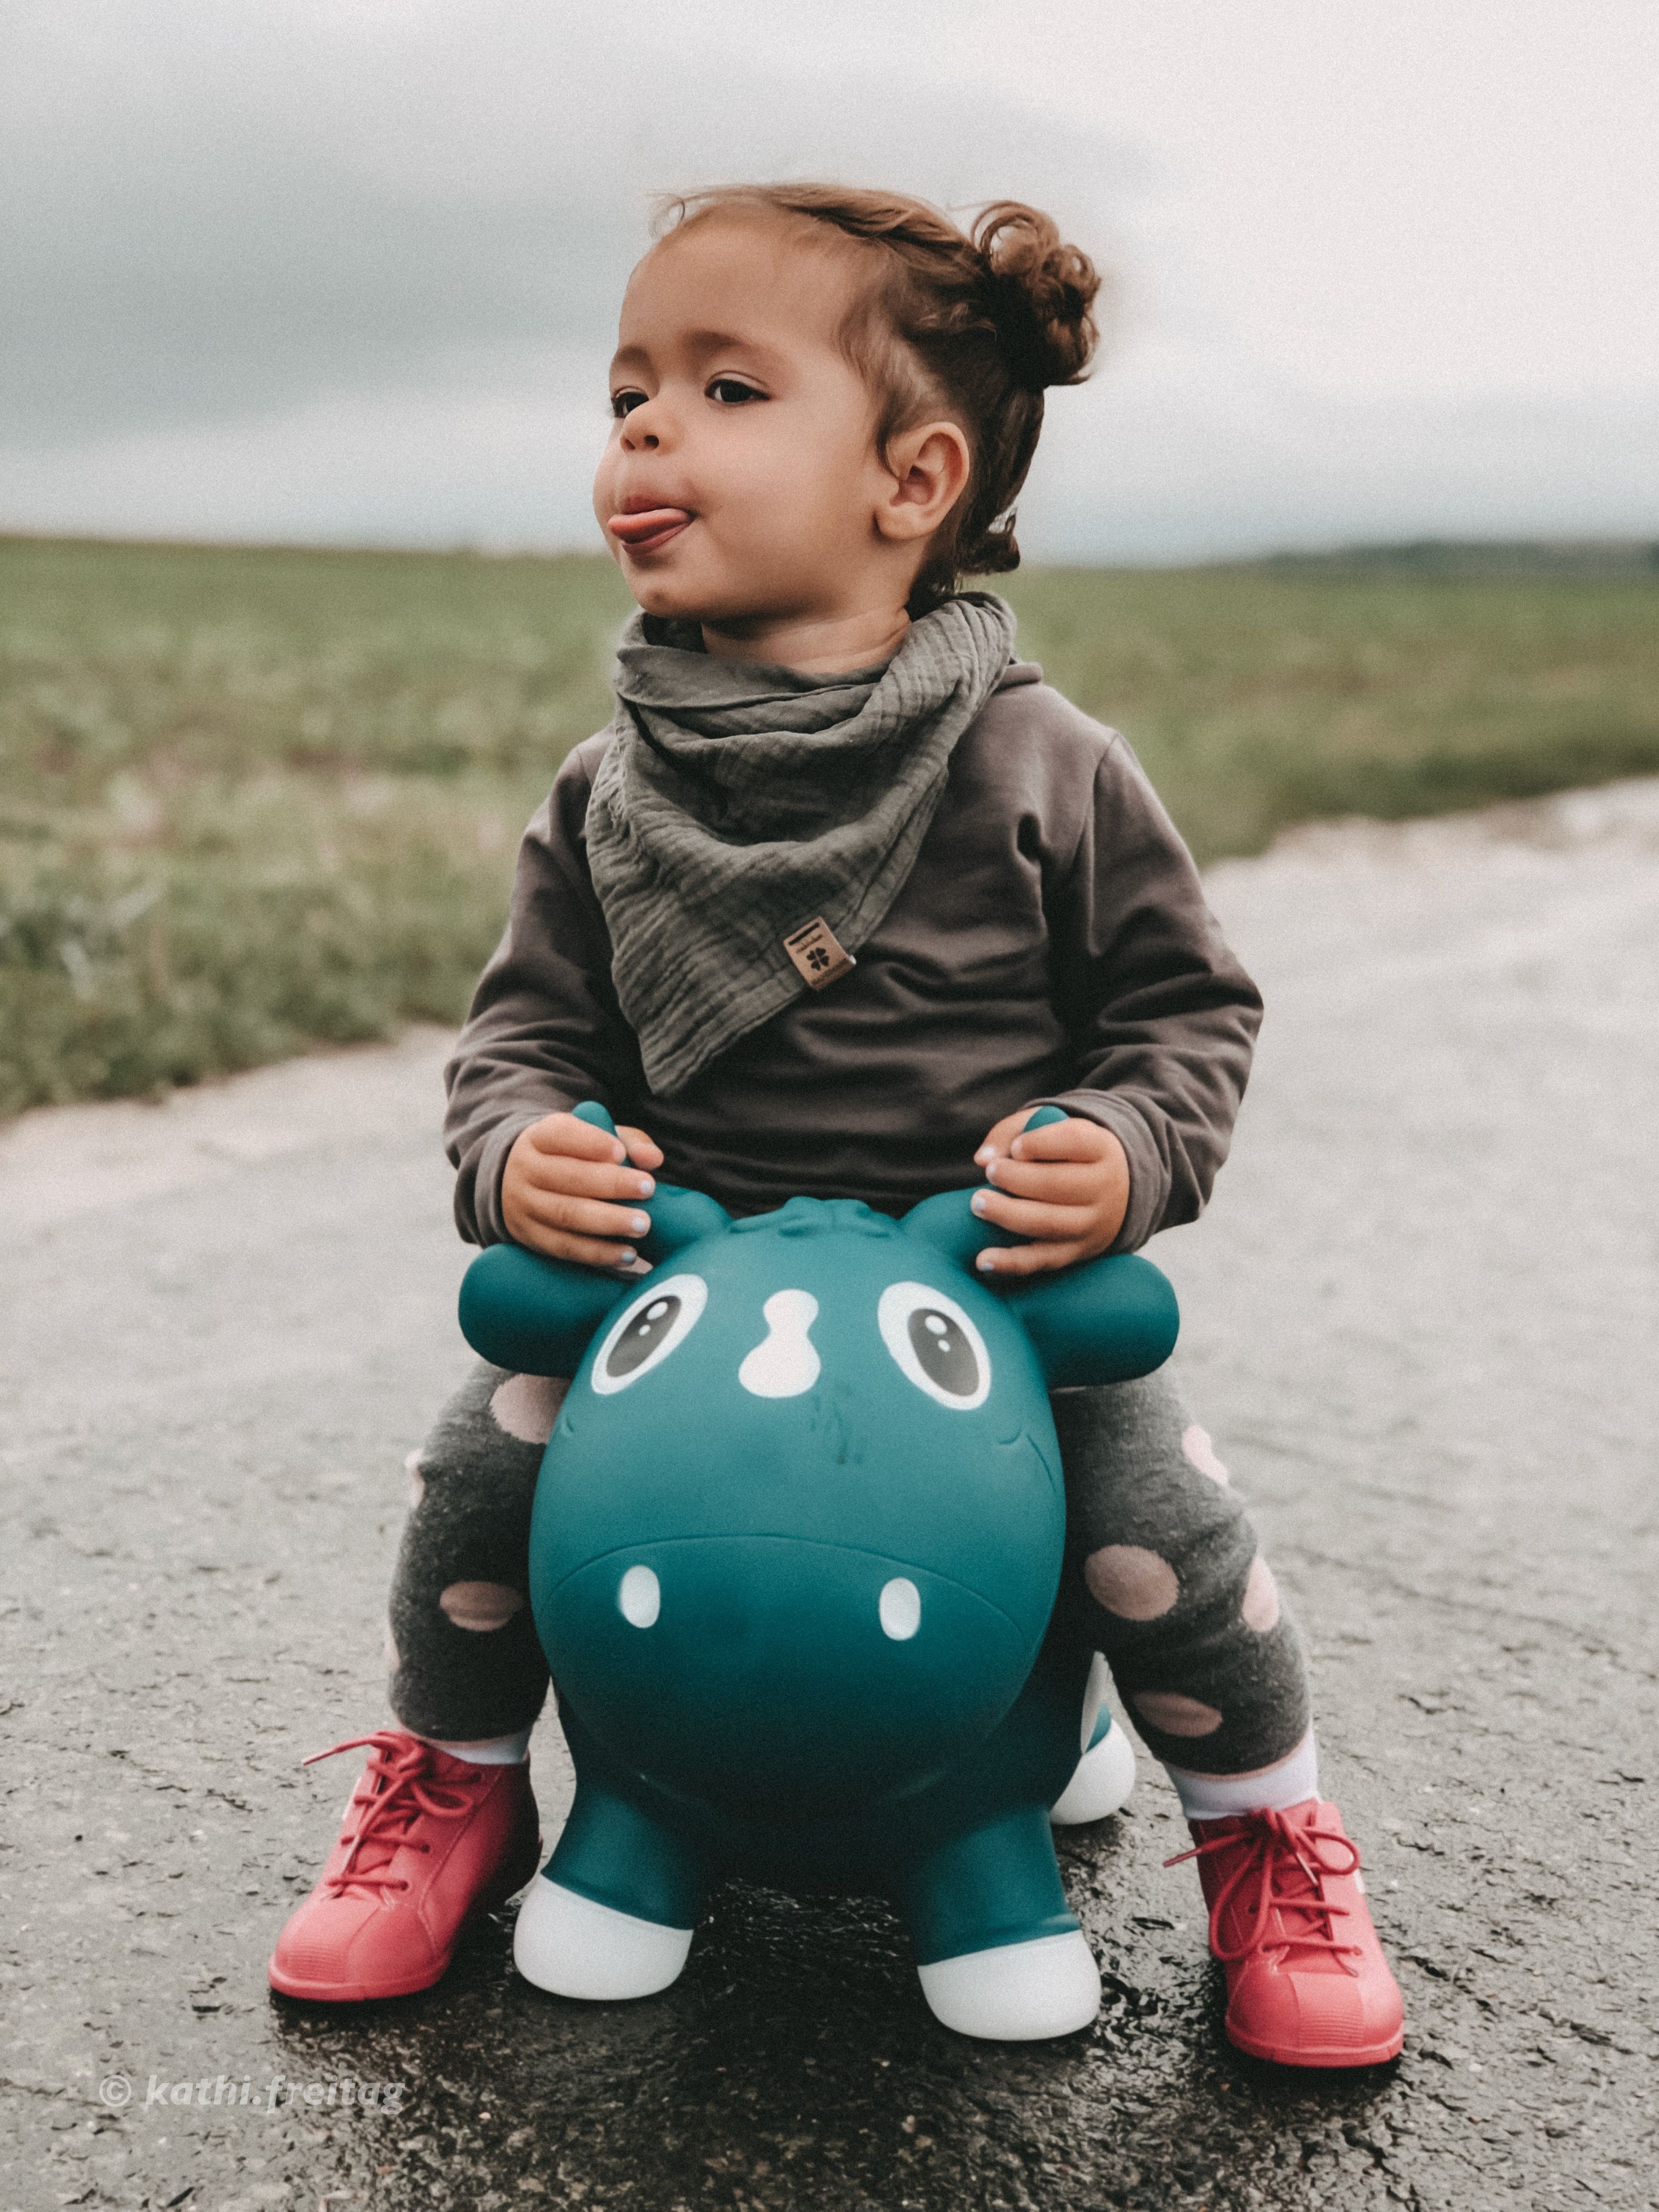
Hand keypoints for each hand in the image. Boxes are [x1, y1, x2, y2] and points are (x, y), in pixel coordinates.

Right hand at [501, 1112, 664, 1269]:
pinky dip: (598, 1253)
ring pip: (566, 1215)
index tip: (621, 1153)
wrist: (519, 1183)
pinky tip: (627, 1254)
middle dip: (611, 1184)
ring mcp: (523, 1205)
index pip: (561, 1135)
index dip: (591, 1143)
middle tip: (648, 1189)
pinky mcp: (529, 1236)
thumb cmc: (572, 1157)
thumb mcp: (595, 1140)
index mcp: (540, 1137)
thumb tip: (653, 1159)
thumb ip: (628, 1142)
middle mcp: (525, 1169)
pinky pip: (564, 1247)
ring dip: (608, 1222)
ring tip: (642, 1225)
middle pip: (568, 1177)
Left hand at [969, 1110, 1129, 1276]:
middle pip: (1058, 1185)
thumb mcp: (1049, 1128)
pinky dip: (1011, 1262)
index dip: (1041, 1143)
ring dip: (1009, 1215)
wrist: (1114, 1191)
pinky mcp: (1077, 1252)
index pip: (1075, 1142)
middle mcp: (1104, 1188)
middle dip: (1017, 1179)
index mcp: (1101, 1148)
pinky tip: (983, 1260)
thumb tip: (982, 1158)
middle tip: (989, 1172)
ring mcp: (1093, 1224)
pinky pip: (1043, 1260)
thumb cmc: (1068, 1153)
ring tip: (978, 1204)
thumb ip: (1013, 1132)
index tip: (1016, 1147)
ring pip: (1049, 1224)